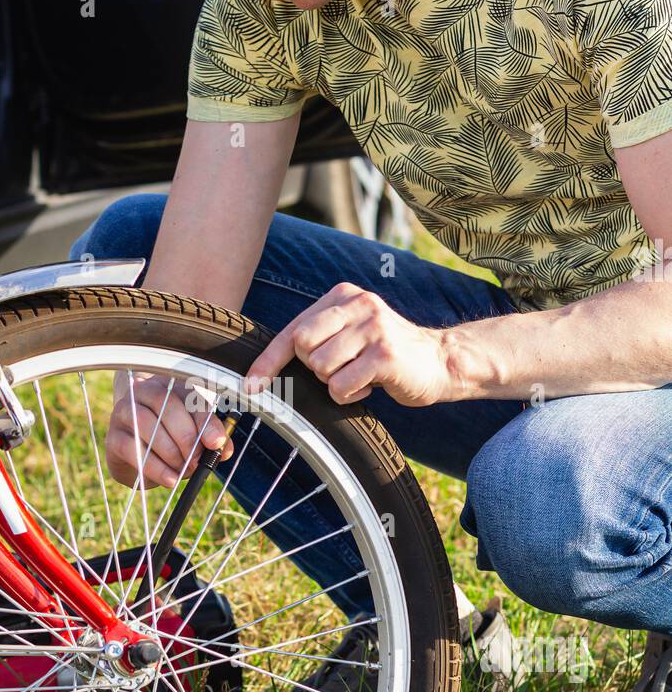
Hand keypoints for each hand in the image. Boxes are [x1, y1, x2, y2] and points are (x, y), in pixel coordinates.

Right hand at [105, 371, 234, 489]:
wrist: (136, 454)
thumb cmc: (170, 440)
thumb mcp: (194, 438)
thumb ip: (211, 441)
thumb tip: (224, 451)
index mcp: (170, 387)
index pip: (189, 397)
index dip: (205, 421)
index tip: (215, 443)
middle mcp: (144, 392)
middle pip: (165, 404)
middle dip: (186, 437)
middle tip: (197, 461)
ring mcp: (124, 412)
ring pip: (146, 424)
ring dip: (170, 451)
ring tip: (184, 470)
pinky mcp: (112, 436)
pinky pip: (131, 448)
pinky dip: (154, 466)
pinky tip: (170, 479)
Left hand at [242, 281, 451, 407]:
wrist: (442, 362)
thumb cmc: (386, 354)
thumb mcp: (351, 333)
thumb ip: (318, 338)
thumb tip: (265, 369)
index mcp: (343, 295)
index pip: (293, 329)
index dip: (268, 360)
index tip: (249, 386)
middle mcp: (358, 304)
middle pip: (302, 346)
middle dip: (314, 368)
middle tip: (341, 369)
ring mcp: (373, 327)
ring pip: (320, 368)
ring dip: (335, 383)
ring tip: (360, 376)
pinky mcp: (385, 355)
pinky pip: (341, 387)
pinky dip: (350, 395)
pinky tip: (370, 386)